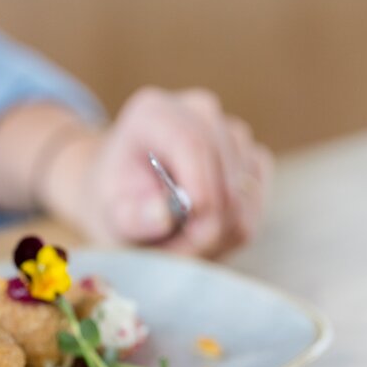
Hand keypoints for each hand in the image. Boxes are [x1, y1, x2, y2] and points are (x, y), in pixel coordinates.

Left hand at [44, 88, 272, 257]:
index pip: (191, 142)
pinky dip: (234, 226)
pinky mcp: (250, 156)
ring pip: (245, 189)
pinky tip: (202, 231)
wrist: (125, 194)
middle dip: (208, 221)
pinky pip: (257, 199)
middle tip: (177, 254)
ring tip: (180, 243)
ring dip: (218, 229)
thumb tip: (164, 216)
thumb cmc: (115, 201)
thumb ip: (133, 217)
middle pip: (225, 168)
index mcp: (152, 113)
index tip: (195, 226)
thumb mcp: (109, 213)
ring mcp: (230, 132)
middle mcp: (198, 112)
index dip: (201, 185)